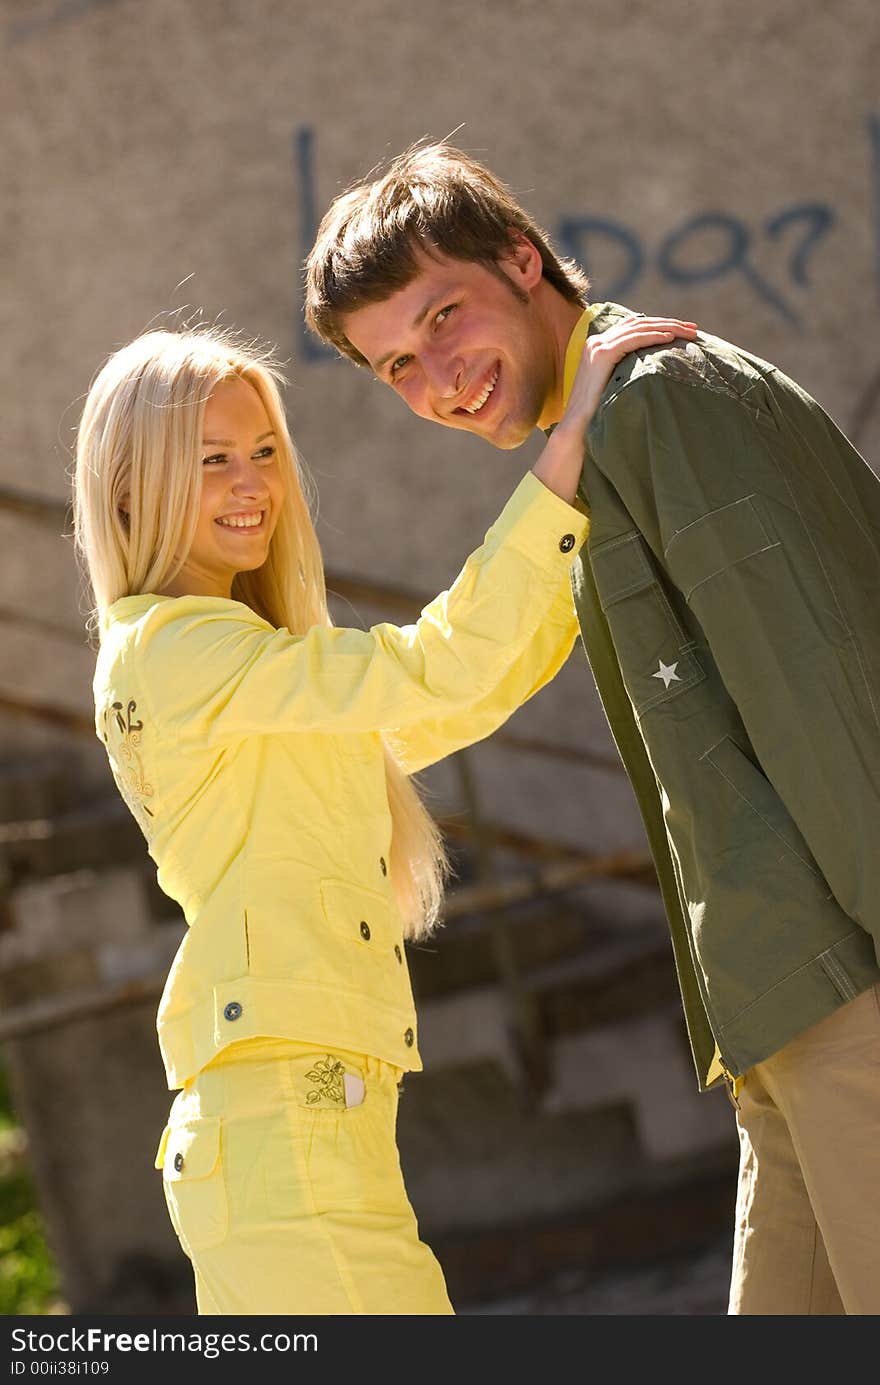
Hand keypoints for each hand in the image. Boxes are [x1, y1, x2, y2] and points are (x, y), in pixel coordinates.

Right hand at [531, 315, 697, 502]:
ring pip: (639, 327)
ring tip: (689, 333)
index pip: (634, 327)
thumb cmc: (598, 415)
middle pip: (640, 323)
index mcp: (599, 346)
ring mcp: (598, 346)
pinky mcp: (602, 355)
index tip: (683, 331)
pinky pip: (633, 339)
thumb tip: (652, 370)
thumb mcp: (614, 386)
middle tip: (693, 329)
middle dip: (669, 323)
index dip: (660, 325)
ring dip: (668, 327)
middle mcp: (597, 341)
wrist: (577, 429)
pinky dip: (653, 336)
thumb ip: (627, 372)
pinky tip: (671, 338)